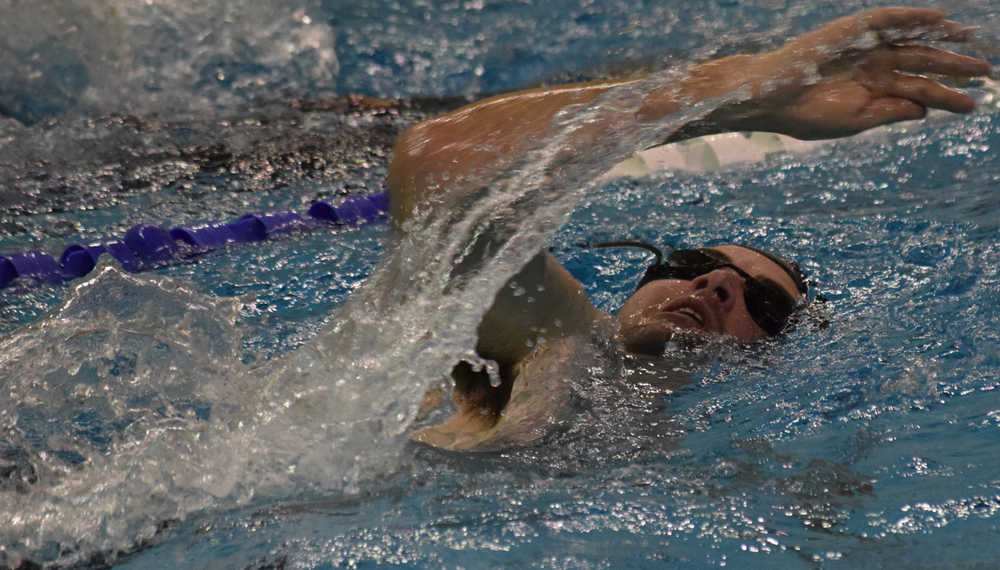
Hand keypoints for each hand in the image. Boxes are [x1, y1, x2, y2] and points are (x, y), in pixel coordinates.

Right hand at [742, 7, 991, 138]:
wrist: (771, 97)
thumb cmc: (806, 115)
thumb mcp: (854, 120)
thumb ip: (889, 111)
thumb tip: (923, 109)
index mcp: (873, 91)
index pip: (918, 91)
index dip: (945, 97)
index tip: (971, 105)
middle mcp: (873, 66)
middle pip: (921, 62)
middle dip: (952, 67)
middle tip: (983, 71)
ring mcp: (864, 47)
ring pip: (911, 39)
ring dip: (939, 38)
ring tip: (969, 38)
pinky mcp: (852, 31)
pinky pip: (888, 20)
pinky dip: (912, 17)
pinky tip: (937, 19)